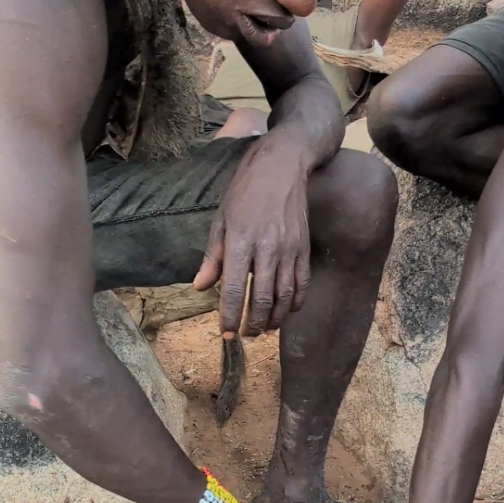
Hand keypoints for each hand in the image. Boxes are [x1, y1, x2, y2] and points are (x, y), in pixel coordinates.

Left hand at [194, 133, 310, 336]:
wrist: (281, 167)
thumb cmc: (245, 191)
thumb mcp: (220, 220)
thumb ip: (212, 257)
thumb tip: (200, 287)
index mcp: (240, 241)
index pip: (232, 289)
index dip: (228, 315)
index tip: (225, 333)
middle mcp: (266, 248)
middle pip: (260, 298)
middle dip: (252, 323)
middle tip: (245, 335)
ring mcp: (289, 249)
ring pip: (283, 296)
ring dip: (273, 319)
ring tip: (263, 329)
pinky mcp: (304, 248)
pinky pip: (302, 284)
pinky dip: (294, 303)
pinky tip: (285, 312)